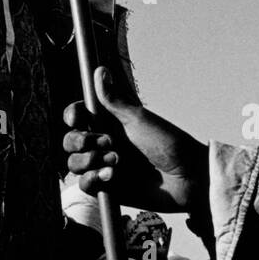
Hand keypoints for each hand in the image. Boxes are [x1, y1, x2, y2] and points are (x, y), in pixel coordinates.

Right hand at [63, 66, 207, 213]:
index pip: (78, 117)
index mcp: (110, 123)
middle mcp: (104, 144)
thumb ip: (113, 100)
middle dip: (80, 141)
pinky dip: (92, 180)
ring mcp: (104, 166)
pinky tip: (111, 176)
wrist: (188, 178)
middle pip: (70, 141)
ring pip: (74, 163)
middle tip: (108, 143)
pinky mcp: (108, 189)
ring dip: (88, 161)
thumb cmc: (168, 143)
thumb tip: (99, 70)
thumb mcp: (138, 119)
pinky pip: (84, 185)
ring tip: (115, 161)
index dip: (72, 117)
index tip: (77, 119)